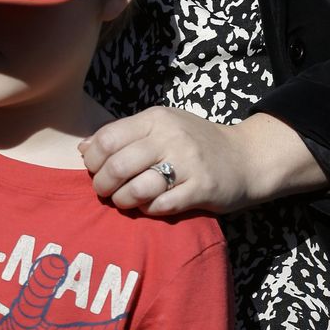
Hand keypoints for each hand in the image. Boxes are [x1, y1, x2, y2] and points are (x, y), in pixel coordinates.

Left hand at [78, 106, 327, 215]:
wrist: (245, 157)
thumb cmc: (194, 143)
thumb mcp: (161, 127)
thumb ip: (125, 134)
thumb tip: (84, 148)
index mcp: (156, 118)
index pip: (107, 138)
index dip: (92, 159)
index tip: (94, 170)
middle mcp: (170, 136)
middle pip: (118, 165)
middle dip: (103, 185)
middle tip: (105, 192)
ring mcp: (187, 162)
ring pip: (137, 188)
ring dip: (124, 201)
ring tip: (126, 202)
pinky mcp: (201, 188)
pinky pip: (162, 206)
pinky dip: (150, 211)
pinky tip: (151, 207)